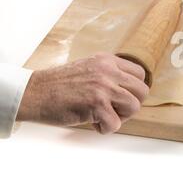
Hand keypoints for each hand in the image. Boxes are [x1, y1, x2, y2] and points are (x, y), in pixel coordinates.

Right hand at [17, 54, 148, 133]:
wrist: (33, 93)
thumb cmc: (58, 85)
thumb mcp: (89, 68)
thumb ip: (109, 74)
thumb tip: (130, 90)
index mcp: (108, 61)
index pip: (140, 74)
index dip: (133, 90)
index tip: (119, 98)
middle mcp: (108, 71)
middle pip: (142, 92)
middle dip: (130, 105)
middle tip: (113, 110)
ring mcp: (103, 87)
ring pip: (134, 107)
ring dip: (120, 117)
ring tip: (102, 116)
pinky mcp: (97, 104)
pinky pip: (115, 124)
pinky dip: (104, 129)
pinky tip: (91, 122)